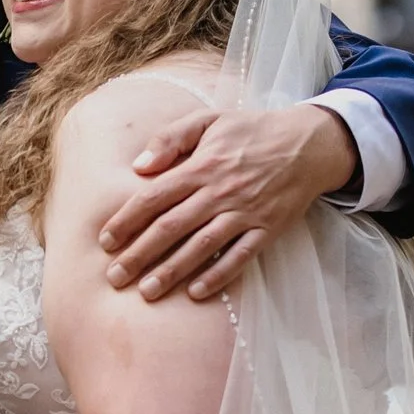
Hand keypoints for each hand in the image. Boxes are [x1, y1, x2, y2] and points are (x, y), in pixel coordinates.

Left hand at [97, 101, 357, 302]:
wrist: (308, 143)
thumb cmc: (251, 131)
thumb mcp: (209, 120)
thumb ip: (170, 138)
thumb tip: (138, 167)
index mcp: (201, 166)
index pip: (154, 197)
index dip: (126, 220)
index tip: (104, 242)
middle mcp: (219, 192)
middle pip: (171, 227)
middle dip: (139, 254)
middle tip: (114, 278)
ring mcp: (245, 213)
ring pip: (201, 247)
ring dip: (172, 271)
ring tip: (146, 293)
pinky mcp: (267, 230)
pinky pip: (240, 257)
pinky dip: (218, 276)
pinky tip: (196, 293)